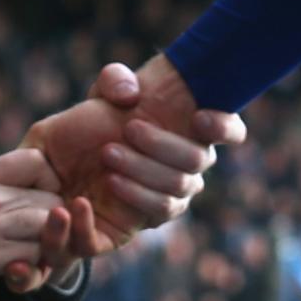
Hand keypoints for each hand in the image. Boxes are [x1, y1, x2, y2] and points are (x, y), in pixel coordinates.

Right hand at [0, 148, 101, 300]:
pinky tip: (17, 276)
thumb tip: (41, 188)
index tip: (38, 207)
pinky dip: (35, 268)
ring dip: (46, 247)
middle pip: (50, 198)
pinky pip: (35, 253)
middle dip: (53, 224)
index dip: (49, 184)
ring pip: (47, 224)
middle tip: (39, 245)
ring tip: (32, 261)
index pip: (37, 159)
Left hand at [21, 58, 241, 252]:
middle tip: (129, 129)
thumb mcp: (103, 93)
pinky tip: (108, 183)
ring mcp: (174, 196)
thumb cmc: (100, 120)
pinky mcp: (149, 219)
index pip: (230, 130)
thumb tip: (130, 94)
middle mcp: (190, 167)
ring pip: (176, 191)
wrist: (69, 165)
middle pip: (197, 160)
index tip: (199, 117)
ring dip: (144, 172)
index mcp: (193, 132)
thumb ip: (116, 80)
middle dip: (164, 144)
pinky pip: (156, 215)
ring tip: (109, 156)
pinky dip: (134, 199)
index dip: (224, 126)